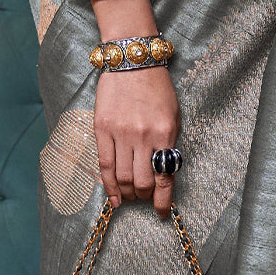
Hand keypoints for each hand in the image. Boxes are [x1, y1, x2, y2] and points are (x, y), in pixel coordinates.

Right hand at [94, 66, 180, 217]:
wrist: (133, 62)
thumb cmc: (157, 88)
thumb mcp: (173, 116)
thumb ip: (168, 144)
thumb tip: (164, 175)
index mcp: (165, 133)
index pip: (164, 176)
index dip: (162, 200)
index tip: (161, 213)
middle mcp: (143, 136)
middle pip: (142, 181)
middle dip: (144, 196)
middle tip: (144, 198)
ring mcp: (121, 133)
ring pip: (123, 177)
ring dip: (127, 193)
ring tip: (130, 196)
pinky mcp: (102, 129)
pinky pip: (104, 165)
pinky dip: (108, 186)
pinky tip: (113, 198)